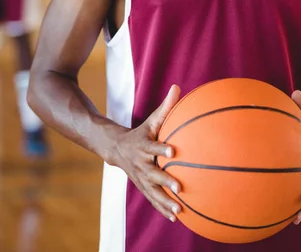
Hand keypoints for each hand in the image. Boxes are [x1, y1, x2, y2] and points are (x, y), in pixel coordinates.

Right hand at [110, 85, 181, 222]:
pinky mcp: (142, 187)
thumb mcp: (152, 119)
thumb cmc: (142, 132)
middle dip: (165, 181)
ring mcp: (140, 178)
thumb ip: (166, 106)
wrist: (117, 149)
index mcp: (143, 146)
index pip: (153, 147)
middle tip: (179, 187)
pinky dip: (162, 209)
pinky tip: (175, 218)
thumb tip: (178, 86)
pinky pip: (153, 200)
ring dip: (165, 201)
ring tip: (179, 210)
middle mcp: (141, 164)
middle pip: (153, 173)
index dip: (161, 149)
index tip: (172, 152)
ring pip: (152, 191)